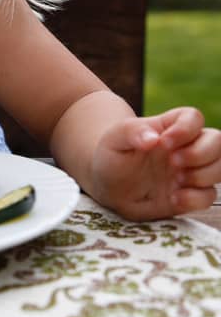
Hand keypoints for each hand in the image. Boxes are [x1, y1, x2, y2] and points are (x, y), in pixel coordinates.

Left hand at [91, 107, 220, 220]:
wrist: (108, 185)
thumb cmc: (112, 154)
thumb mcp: (115, 139)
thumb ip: (132, 132)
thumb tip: (154, 138)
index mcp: (168, 128)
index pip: (193, 117)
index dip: (186, 128)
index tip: (163, 142)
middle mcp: (185, 147)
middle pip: (217, 141)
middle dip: (200, 153)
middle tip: (173, 162)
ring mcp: (190, 171)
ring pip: (219, 168)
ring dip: (202, 175)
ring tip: (175, 181)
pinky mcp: (190, 194)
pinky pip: (209, 196)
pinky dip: (195, 199)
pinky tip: (173, 198)